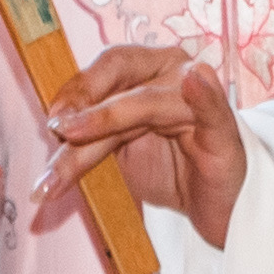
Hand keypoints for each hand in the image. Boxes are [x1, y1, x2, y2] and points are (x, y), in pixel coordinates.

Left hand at [36, 44, 243, 249]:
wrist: (217, 207)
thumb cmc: (171, 171)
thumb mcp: (121, 152)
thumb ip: (92, 135)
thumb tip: (51, 129)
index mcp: (149, 71)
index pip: (108, 66)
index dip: (76, 88)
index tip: (50, 121)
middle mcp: (174, 73)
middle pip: (121, 75)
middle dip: (83, 104)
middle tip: (56, 131)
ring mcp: (200, 98)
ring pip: (146, 102)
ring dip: (106, 120)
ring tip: (74, 134)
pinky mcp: (223, 129)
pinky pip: (212, 108)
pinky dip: (204, 95)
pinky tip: (195, 83)